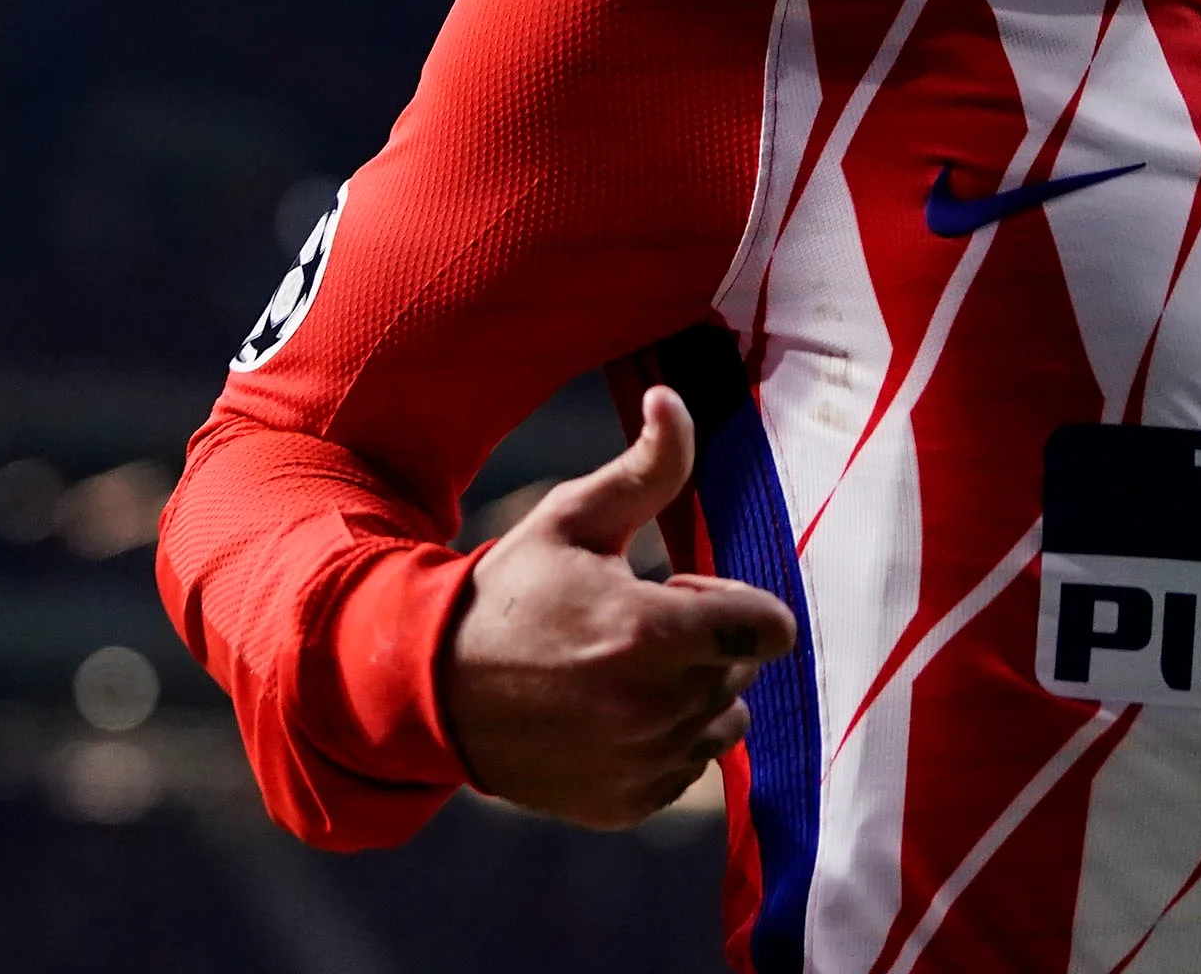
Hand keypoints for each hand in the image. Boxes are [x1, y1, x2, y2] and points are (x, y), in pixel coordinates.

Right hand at [443, 386, 796, 827]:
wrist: (430, 687)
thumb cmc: (511, 592)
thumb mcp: (573, 518)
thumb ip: (644, 467)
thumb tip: (672, 398)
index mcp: (653, 632)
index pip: (770, 627)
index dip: (733, 601)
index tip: (678, 590)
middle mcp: (656, 707)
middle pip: (744, 669)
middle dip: (708, 642)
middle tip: (633, 627)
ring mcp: (642, 762)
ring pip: (723, 720)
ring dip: (694, 694)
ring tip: (623, 672)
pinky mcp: (627, 802)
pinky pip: (688, 768)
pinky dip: (665, 742)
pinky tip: (609, 715)